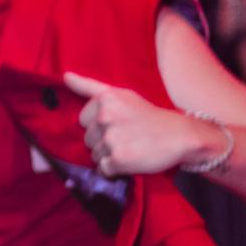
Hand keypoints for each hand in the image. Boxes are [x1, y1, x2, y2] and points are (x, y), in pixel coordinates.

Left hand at [62, 71, 217, 176]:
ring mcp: (111, 139)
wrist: (180, 136)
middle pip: (87, 139)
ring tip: (130, 147)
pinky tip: (130, 159)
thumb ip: (90, 87)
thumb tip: (65, 77)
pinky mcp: (117, 159)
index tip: (118, 123)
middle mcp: (105, 117)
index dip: (99, 125)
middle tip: (126, 137)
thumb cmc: (149, 115)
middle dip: (103, 141)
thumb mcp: (122, 94)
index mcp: (105, 99)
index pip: (82, 120)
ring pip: (94, 155)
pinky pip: (103, 169)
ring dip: (108, 155)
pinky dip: (114, 169)